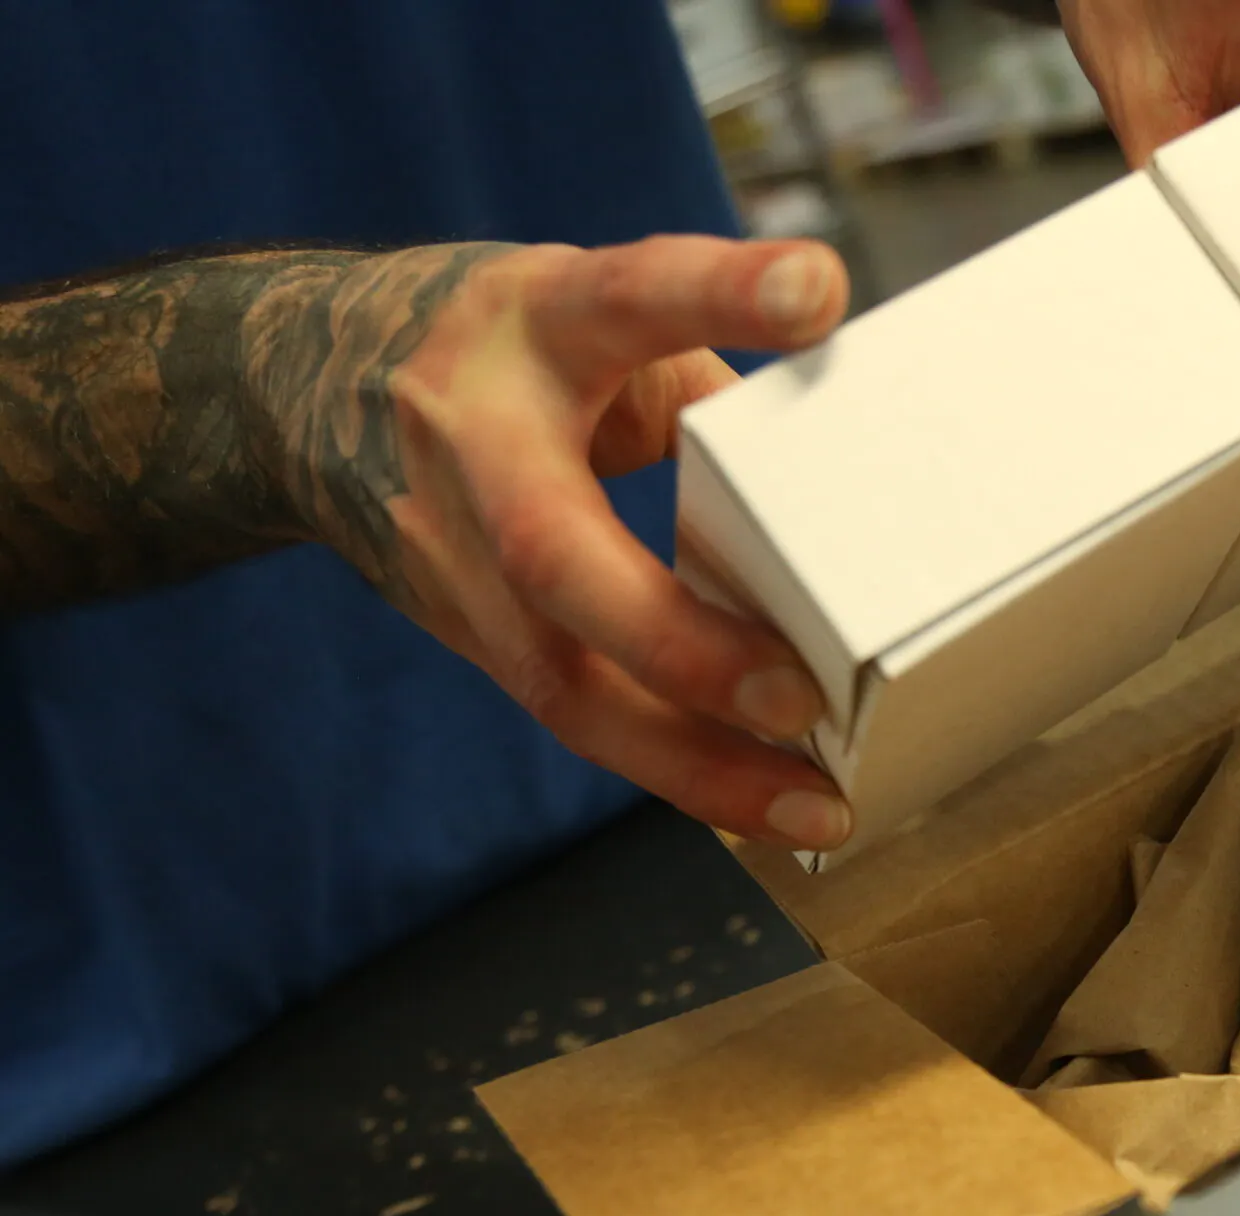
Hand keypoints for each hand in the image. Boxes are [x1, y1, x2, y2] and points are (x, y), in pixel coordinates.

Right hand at [265, 238, 856, 852]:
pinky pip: (586, 720)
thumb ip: (709, 373)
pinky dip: (683, 774)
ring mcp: (461, 559)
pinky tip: (771, 812)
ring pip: (568, 685)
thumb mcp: (587, 311)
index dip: (717, 290)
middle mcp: (479, 447)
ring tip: (816, 812)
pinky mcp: (473, 637)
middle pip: (558, 554)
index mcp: (531, 326)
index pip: (625, 296)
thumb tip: (851, 460)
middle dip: (680, 642)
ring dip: (700, 765)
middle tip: (799, 699)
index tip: (815, 289)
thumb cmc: (493, 347)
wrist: (299, 394)